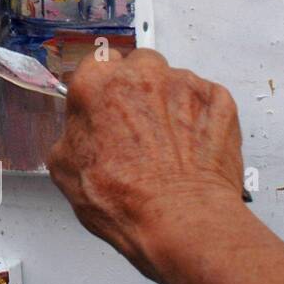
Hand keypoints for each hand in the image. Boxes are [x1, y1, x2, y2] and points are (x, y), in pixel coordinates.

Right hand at [48, 48, 244, 279]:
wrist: (181, 220)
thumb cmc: (126, 198)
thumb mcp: (64, 168)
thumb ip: (71, 134)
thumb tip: (79, 135)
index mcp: (96, 82)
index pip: (96, 64)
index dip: (100, 88)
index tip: (103, 106)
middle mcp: (140, 74)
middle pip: (137, 67)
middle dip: (136, 90)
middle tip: (135, 128)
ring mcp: (184, 84)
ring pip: (172, 82)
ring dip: (167, 103)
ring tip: (166, 143)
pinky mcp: (219, 100)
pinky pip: (205, 99)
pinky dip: (198, 117)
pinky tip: (190, 147)